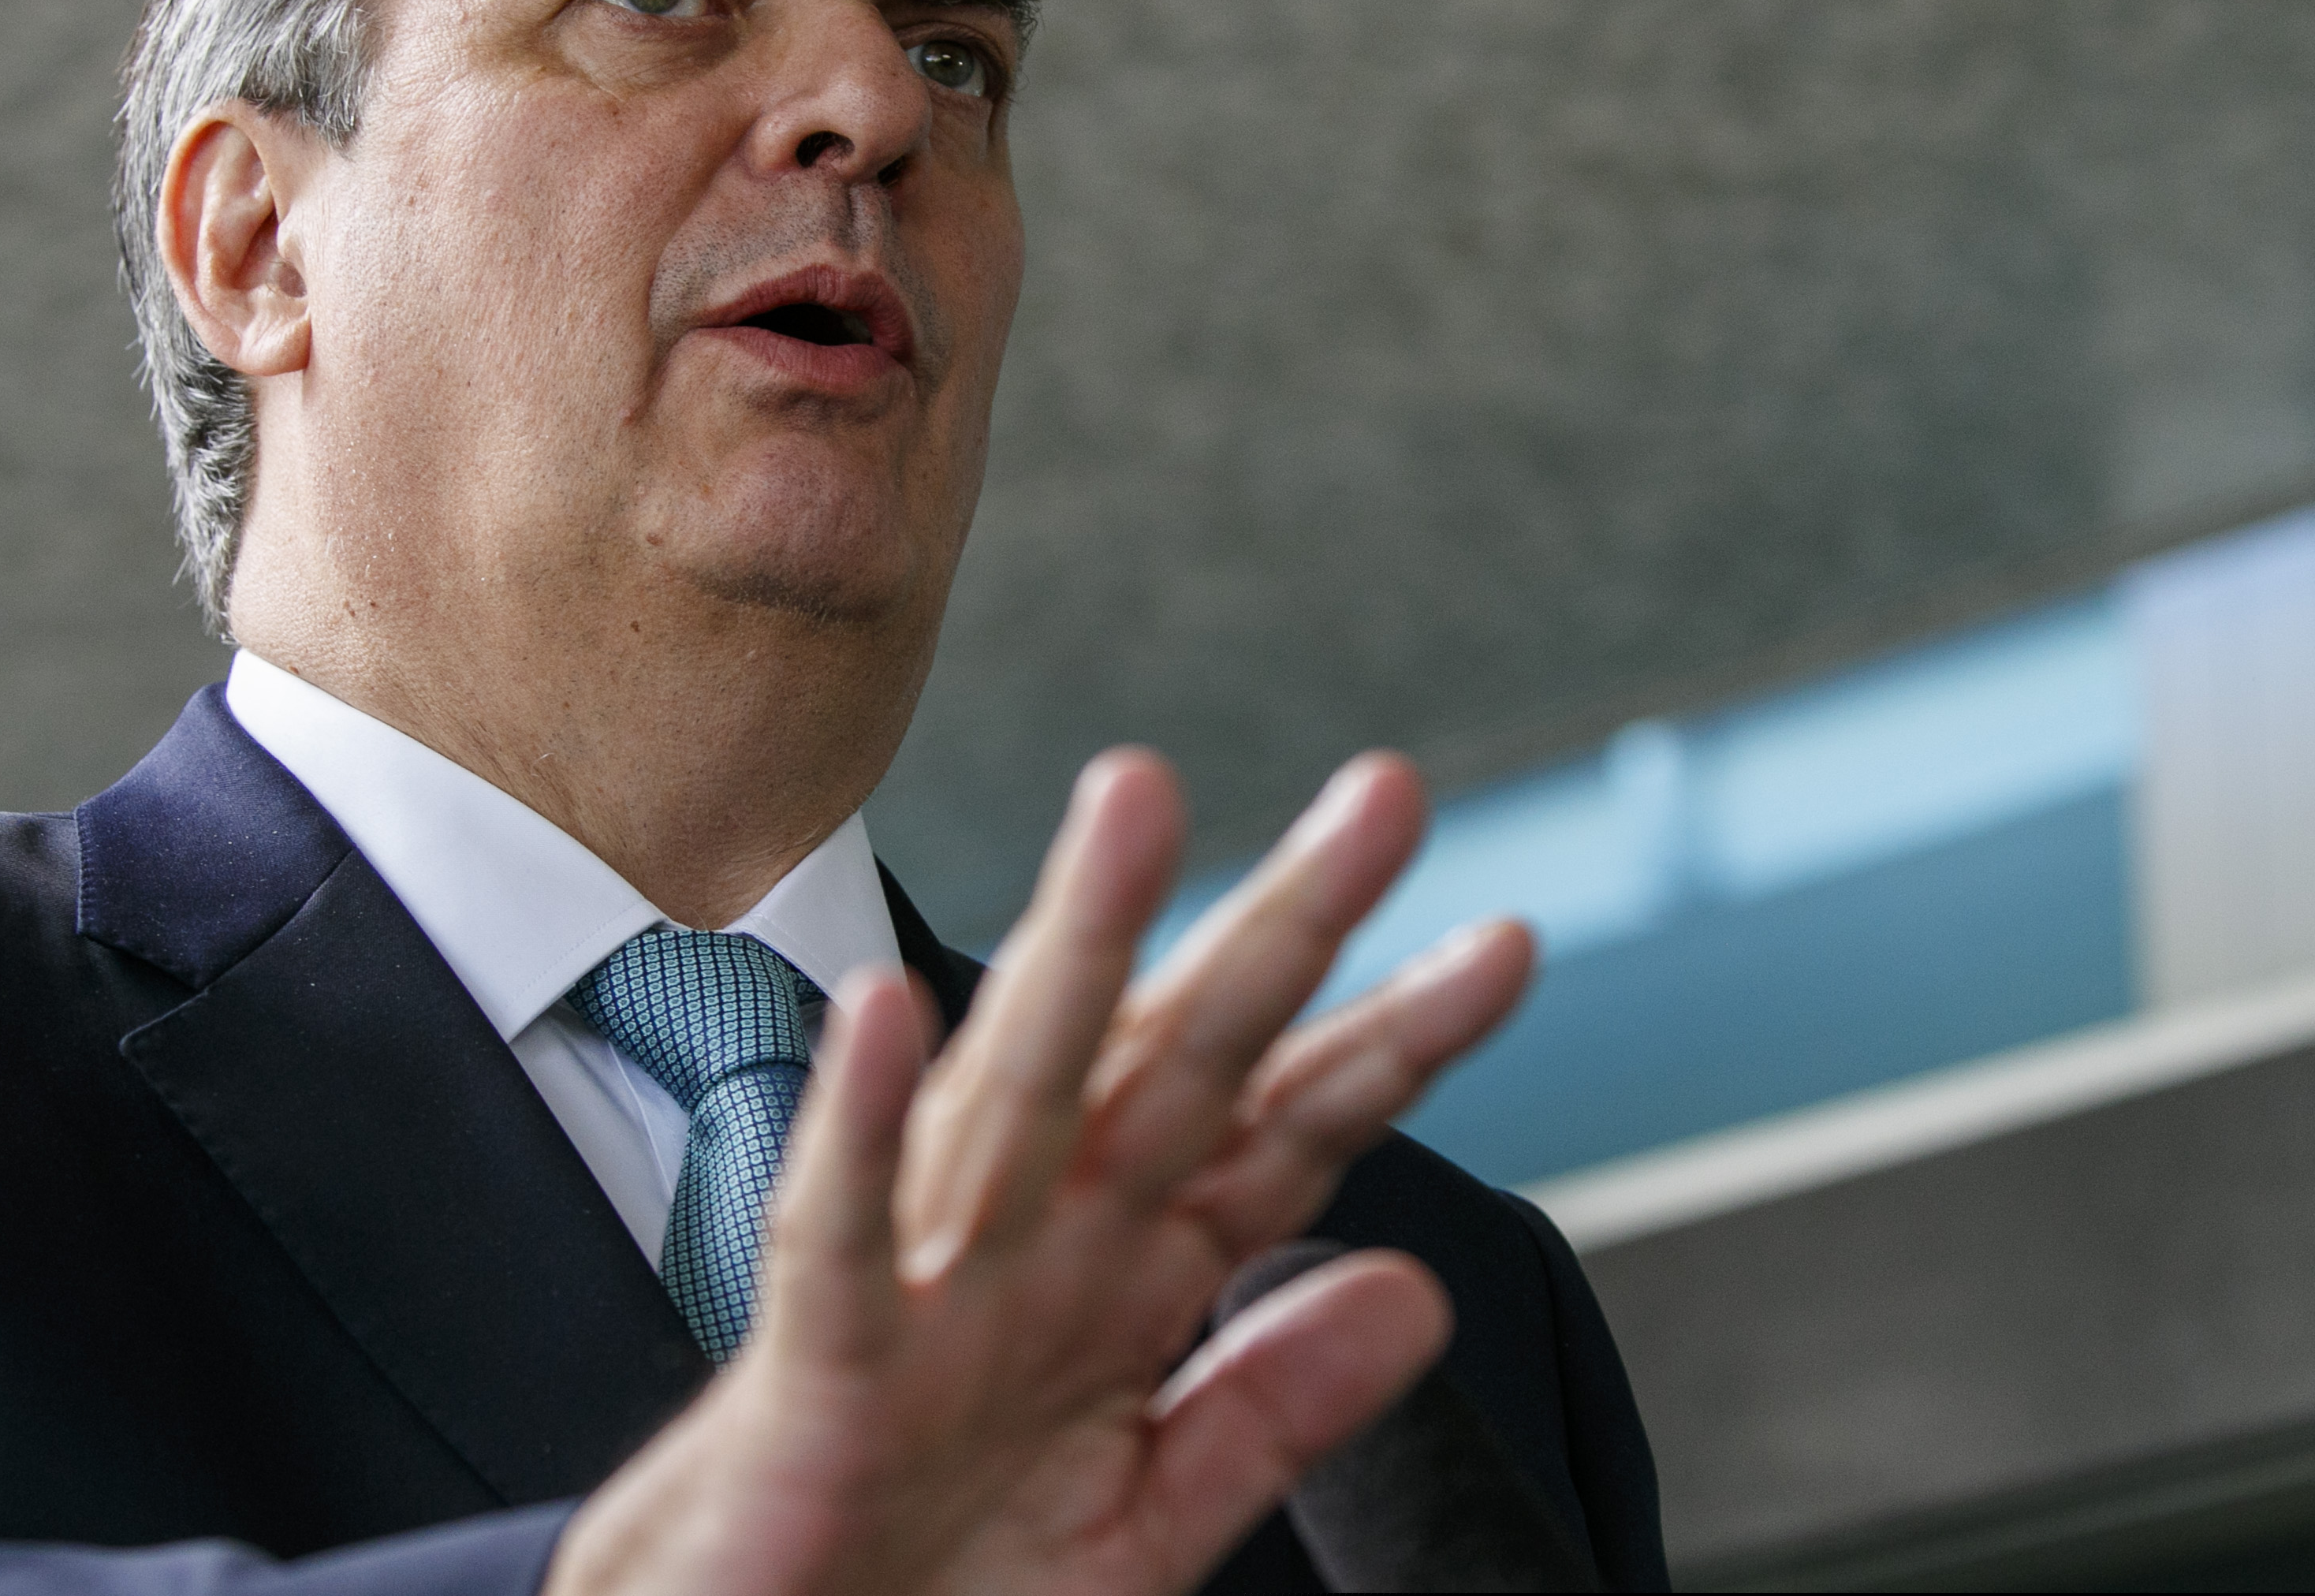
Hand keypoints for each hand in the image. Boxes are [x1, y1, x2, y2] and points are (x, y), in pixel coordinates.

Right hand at [546, 747, 1533, 1595]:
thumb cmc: (926, 1577)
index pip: (1278, 1135)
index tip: (1498, 946)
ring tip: (1137, 808)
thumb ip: (1271, 1408)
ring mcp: (928, 1294)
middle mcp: (1036, 1252)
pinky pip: (834, 1240)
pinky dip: (857, 1131)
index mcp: (1121, 1282)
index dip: (1389, 1042)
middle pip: (1176, 1063)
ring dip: (1073, 947)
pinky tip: (884, 1016)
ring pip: (1015, 1096)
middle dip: (1277, 928)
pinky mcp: (816, 1367)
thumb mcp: (1148, 1517)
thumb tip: (1413, 1287)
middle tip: (1382, 797)